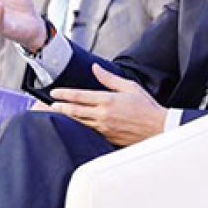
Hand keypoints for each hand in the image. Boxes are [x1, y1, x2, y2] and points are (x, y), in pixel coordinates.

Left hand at [48, 64, 165, 145]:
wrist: (158, 129)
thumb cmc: (147, 108)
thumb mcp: (130, 87)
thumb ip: (109, 78)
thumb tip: (95, 68)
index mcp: (108, 100)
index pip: (79, 96)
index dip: (64, 94)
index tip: (55, 92)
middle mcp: (103, 115)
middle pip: (74, 111)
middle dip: (59, 107)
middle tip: (49, 104)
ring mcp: (104, 129)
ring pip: (78, 123)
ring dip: (66, 118)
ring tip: (56, 114)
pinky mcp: (106, 138)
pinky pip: (88, 132)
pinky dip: (78, 128)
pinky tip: (73, 126)